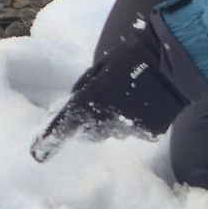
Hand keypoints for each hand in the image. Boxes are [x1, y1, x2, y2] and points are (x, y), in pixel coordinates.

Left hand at [30, 22, 189, 162]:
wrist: (170, 63)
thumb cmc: (132, 56)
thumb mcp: (102, 66)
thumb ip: (87, 86)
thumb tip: (77, 99)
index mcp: (93, 100)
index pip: (67, 123)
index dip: (51, 138)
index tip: (37, 152)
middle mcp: (109, 120)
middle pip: (91, 131)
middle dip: (90, 123)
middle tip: (99, 105)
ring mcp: (130, 129)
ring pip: (114, 131)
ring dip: (114, 120)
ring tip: (128, 96)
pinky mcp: (148, 132)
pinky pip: (134, 130)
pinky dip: (134, 120)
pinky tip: (144, 102)